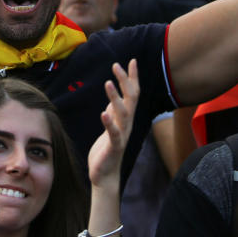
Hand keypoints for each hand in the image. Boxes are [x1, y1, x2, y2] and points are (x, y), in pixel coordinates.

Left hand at [88, 60, 139, 188]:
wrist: (105, 176)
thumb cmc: (107, 150)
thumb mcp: (111, 125)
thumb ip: (115, 112)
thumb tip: (115, 96)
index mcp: (126, 118)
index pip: (133, 94)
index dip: (133, 78)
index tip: (132, 60)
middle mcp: (127, 125)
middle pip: (131, 100)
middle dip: (125, 82)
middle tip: (116, 65)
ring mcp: (122, 136)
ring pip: (123, 114)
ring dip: (116, 98)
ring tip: (107, 83)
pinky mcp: (114, 148)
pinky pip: (114, 134)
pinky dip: (110, 123)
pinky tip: (104, 113)